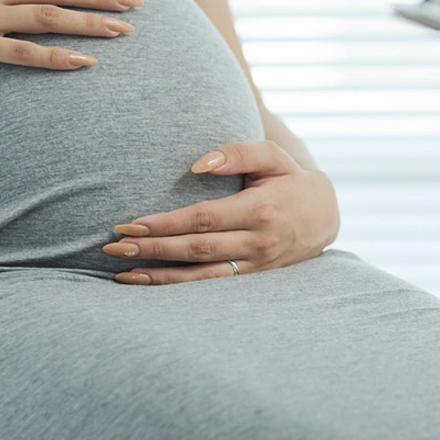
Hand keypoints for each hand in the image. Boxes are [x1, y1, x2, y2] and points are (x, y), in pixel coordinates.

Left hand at [103, 141, 340, 283]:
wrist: (325, 216)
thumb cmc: (291, 180)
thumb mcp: (273, 157)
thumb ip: (239, 152)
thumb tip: (199, 164)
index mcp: (260, 210)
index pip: (203, 219)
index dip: (166, 223)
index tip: (131, 223)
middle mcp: (257, 242)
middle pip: (196, 249)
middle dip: (152, 249)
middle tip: (113, 246)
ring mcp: (255, 266)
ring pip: (200, 276)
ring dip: (159, 276)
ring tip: (122, 272)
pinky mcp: (252, 279)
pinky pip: (210, 286)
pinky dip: (178, 288)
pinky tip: (149, 284)